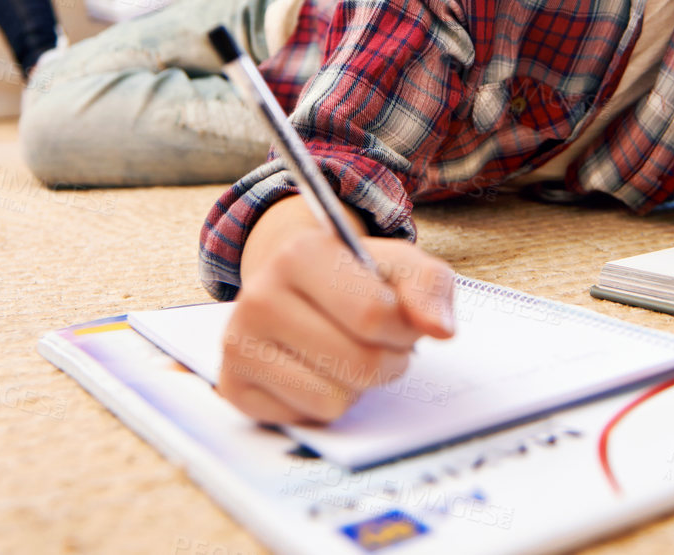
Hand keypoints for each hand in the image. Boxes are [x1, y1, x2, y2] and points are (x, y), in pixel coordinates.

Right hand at [219, 222, 455, 424]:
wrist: (298, 289)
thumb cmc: (356, 279)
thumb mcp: (400, 267)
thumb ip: (429, 289)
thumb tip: (439, 329)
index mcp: (299, 253)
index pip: (374, 315)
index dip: (403, 328)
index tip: (397, 319)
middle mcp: (258, 295)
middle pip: (359, 364)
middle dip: (386, 361)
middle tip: (376, 342)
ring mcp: (239, 343)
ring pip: (334, 399)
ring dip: (357, 387)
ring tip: (345, 355)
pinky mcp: (235, 386)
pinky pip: (308, 420)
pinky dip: (326, 405)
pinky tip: (317, 373)